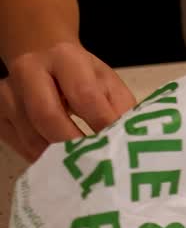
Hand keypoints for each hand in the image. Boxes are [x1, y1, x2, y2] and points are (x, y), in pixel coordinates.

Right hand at [0, 42, 135, 161]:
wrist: (42, 56)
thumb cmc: (83, 76)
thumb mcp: (107, 82)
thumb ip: (120, 107)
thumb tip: (131, 138)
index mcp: (65, 58)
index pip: (84, 95)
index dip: (101, 123)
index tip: (118, 145)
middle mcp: (29, 70)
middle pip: (47, 115)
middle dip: (73, 144)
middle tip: (94, 165)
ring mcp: (8, 92)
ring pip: (30, 134)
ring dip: (57, 157)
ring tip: (80, 170)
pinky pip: (18, 143)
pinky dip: (40, 158)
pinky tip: (59, 165)